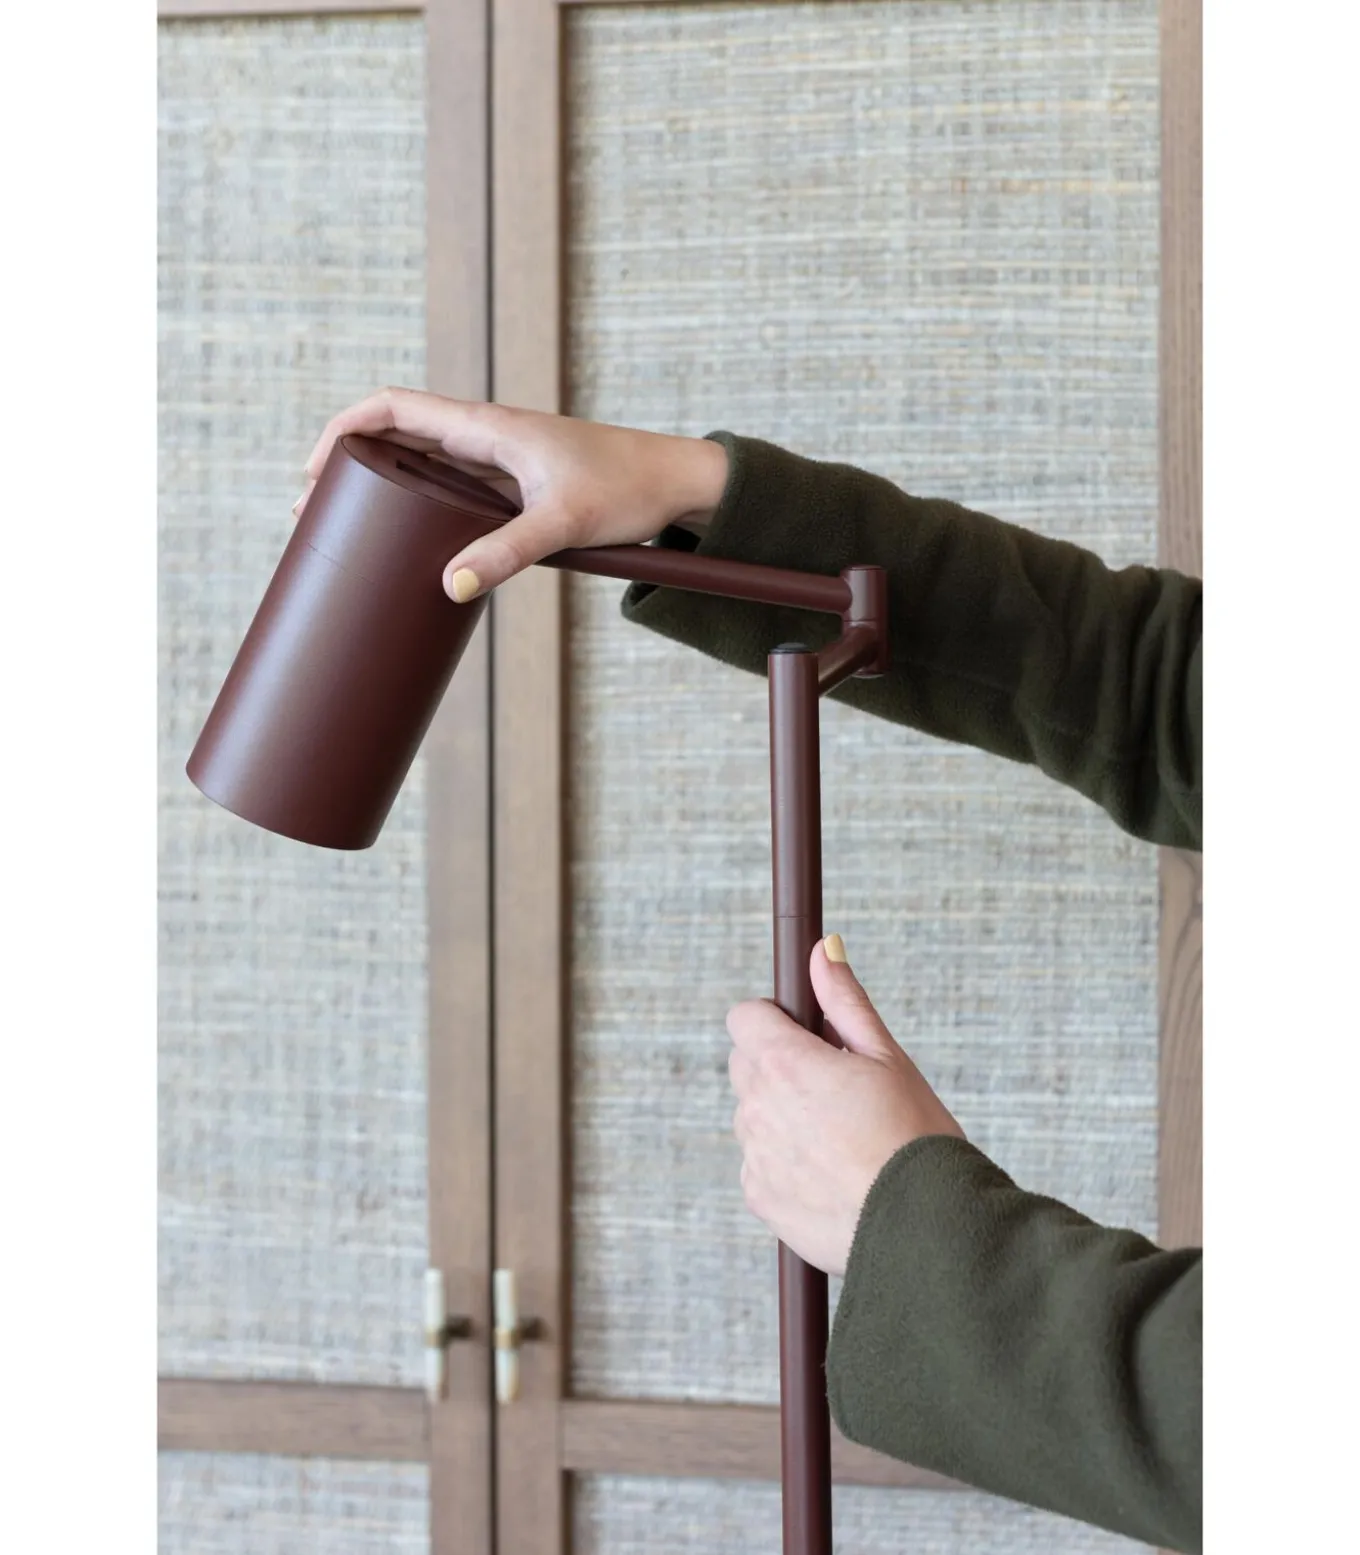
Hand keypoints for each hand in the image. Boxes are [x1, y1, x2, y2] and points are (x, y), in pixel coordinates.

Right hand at [297, 389, 728, 600]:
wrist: (676, 484)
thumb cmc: (628, 489)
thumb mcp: (564, 523)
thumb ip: (509, 552)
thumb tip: (452, 586)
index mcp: (487, 427)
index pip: (395, 406)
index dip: (345, 427)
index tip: (312, 467)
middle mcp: (485, 436)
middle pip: (396, 435)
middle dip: (348, 465)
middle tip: (311, 513)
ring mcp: (497, 461)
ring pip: (420, 462)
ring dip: (379, 486)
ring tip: (341, 527)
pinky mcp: (512, 486)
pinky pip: (448, 488)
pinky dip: (415, 505)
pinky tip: (402, 537)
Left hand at [727, 935, 964, 1277]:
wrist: (926, 1230)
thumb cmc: (915, 1139)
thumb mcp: (886, 1057)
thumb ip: (843, 1001)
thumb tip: (821, 950)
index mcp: (785, 1064)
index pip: (744, 1017)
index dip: (775, 1020)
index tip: (808, 1035)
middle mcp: (758, 1108)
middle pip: (746, 1065)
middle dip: (780, 1066)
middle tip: (837, 1088)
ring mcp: (755, 1157)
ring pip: (754, 1116)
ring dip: (783, 1116)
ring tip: (843, 1137)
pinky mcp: (760, 1200)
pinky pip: (760, 1165)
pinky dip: (786, 1163)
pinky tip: (833, 1173)